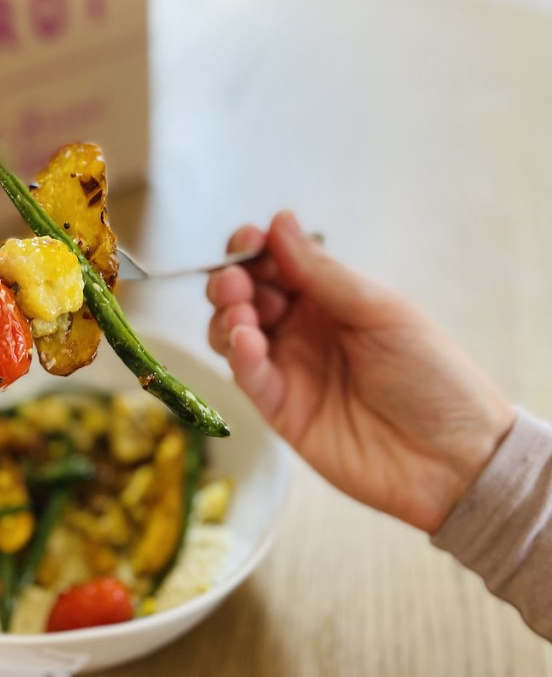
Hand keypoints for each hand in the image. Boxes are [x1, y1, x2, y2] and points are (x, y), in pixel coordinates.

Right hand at [206, 211, 514, 532]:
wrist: (453, 457)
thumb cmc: (433, 378)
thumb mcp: (380, 311)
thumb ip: (322, 273)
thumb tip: (280, 221)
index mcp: (330, 300)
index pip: (276, 265)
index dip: (254, 249)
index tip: (247, 239)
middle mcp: (303, 330)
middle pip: (245, 296)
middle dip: (231, 281)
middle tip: (235, 280)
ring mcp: (289, 369)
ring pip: (233, 333)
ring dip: (227, 316)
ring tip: (241, 313)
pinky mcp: (280, 409)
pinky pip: (247, 376)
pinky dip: (238, 355)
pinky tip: (246, 342)